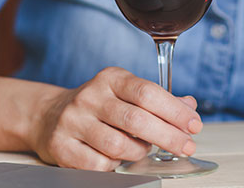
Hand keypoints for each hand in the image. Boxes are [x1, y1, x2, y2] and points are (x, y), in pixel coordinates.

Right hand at [28, 66, 202, 170]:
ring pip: (119, 146)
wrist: (49, 116)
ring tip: (144, 149)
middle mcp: (90, 96)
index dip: (175, 111)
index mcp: (111, 78)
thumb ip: (159, 99)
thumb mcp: (127, 93)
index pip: (148, 93)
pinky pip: (99, 164)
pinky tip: (117, 158)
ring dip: (140, 152)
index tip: (194, 125)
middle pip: (136, 120)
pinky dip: (115, 165)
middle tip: (187, 146)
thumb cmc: (99, 106)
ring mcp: (73, 121)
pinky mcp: (61, 146)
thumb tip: (189, 106)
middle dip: (168, 136)